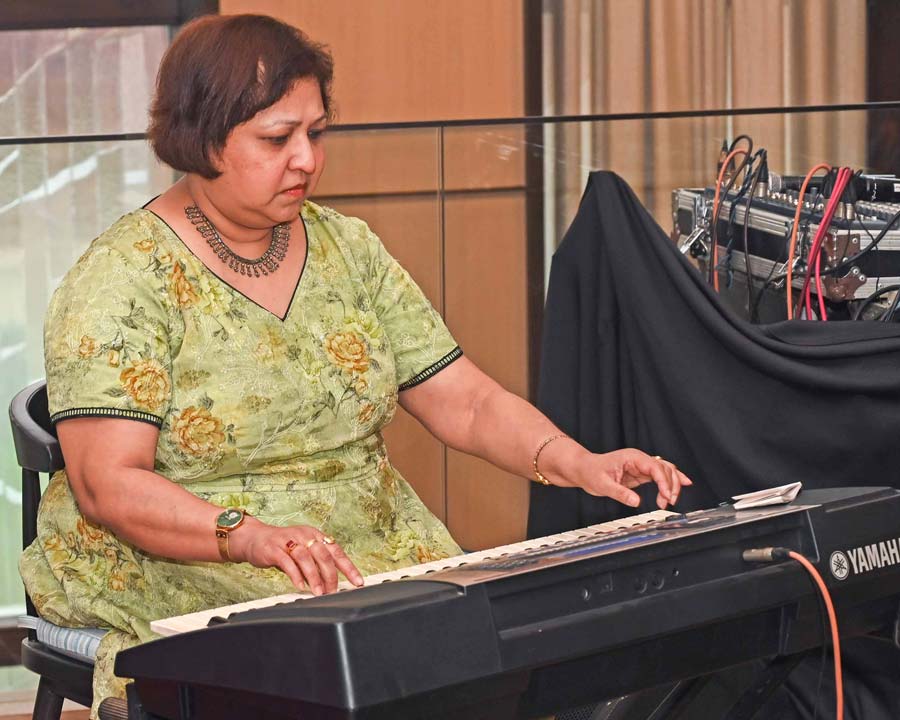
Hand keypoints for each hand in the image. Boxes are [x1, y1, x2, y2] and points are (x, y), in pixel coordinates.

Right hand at [229, 518, 363, 594]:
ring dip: (314, 577)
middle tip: (333, 592)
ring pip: (306, 559)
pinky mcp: (274, 549)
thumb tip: (333, 583)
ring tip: (319, 592)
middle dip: (330, 576)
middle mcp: (304, 535)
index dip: (348, 567)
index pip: (336, 551)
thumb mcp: (303, 550)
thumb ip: (316, 563)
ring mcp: (289, 541)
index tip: (358, 582)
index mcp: (315, 535)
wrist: (255, 538)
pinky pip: (287, 562)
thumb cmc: (283, 546)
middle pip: (323, 555)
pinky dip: (295, 575)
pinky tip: (300, 586)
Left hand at [560, 447, 691, 509]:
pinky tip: (681, 485)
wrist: (583, 469)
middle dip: (671, 485)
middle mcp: (639, 459)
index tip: (666, 495)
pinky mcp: (640, 474)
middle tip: (668, 501)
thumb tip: (636, 502)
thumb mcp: (602, 485)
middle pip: (665, 468)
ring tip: (670, 500)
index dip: (664, 481)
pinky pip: (660, 476)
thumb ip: (620, 493)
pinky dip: (670, 482)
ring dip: (672, 484)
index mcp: (632, 457)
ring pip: (665, 471)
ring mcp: (641, 466)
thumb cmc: (590, 472)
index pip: (655, 467)